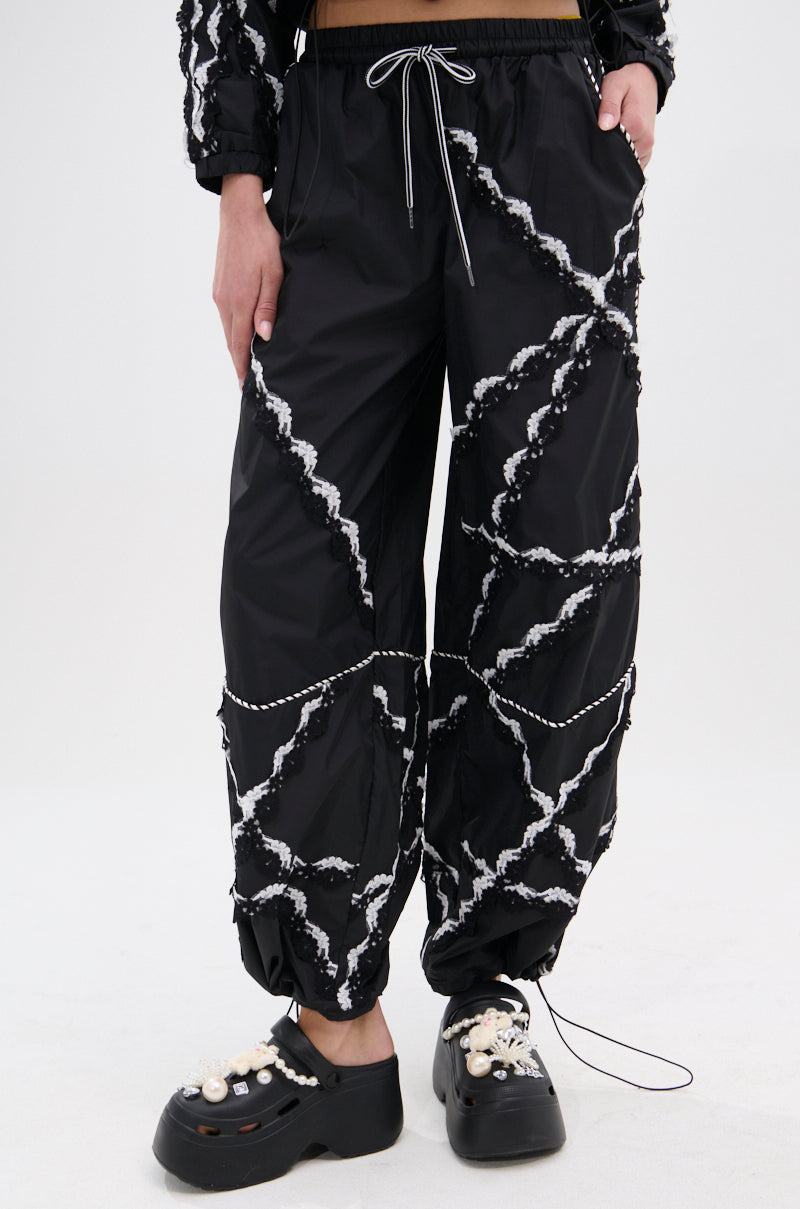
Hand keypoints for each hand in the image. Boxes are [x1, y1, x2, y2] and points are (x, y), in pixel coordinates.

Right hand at [213, 173, 283, 390]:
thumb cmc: (261, 241)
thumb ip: (267, 306)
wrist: (239, 213)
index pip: (240, 344)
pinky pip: (225, 316)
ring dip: (235, 346)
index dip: (242, 366)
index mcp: (238, 302)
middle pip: (230, 341)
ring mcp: (218, 293)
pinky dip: (232, 330)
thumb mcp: (273, 273)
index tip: (244, 385)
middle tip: (245, 381)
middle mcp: (223, 301)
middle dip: (238, 361)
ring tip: (244, 362)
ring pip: (227, 329)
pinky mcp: (218, 285)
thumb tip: (263, 336)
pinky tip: (241, 333)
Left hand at [596, 61, 658, 171]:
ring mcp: (648, 148)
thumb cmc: (627, 83)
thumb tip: (604, 125)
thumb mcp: (614, 85)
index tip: (593, 139)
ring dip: (616, 157)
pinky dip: (623, 159)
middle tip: (599, 139)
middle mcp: (645, 140)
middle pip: (620, 158)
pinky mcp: (647, 152)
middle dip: (607, 153)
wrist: (645, 81)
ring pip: (626, 163)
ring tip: (609, 140)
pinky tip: (616, 147)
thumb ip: (609, 105)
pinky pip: (633, 164)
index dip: (600, 146)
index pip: (613, 148)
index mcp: (636, 125)